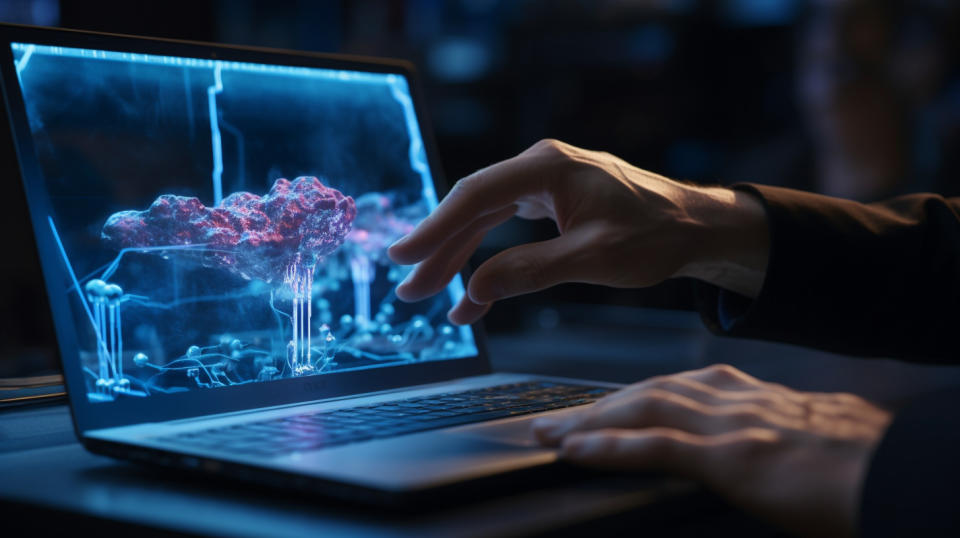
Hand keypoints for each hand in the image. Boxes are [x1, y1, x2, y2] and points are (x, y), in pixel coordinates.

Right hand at [387, 139, 769, 324]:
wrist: (696, 227)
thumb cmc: (655, 237)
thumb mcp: (592, 259)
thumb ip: (529, 272)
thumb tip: (473, 289)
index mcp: (549, 168)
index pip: (476, 196)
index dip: (434, 228)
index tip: (402, 258)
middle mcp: (541, 166)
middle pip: (473, 206)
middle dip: (439, 248)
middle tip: (408, 289)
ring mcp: (546, 180)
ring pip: (486, 217)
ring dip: (457, 255)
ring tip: (428, 293)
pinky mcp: (552, 198)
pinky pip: (507, 225)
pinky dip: (487, 255)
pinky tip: (471, 287)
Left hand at [532, 364, 892, 536]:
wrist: (900, 469)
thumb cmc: (859, 462)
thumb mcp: (803, 435)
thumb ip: (763, 430)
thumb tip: (744, 445)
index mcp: (749, 395)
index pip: (671, 389)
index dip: (626, 397)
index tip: (594, 406)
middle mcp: (733, 399)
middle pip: (647, 393)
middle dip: (595, 405)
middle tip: (551, 419)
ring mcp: (731, 425)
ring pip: (642, 411)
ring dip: (588, 421)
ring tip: (548, 434)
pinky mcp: (734, 457)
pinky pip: (658, 448)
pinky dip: (611, 447)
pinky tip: (576, 451)